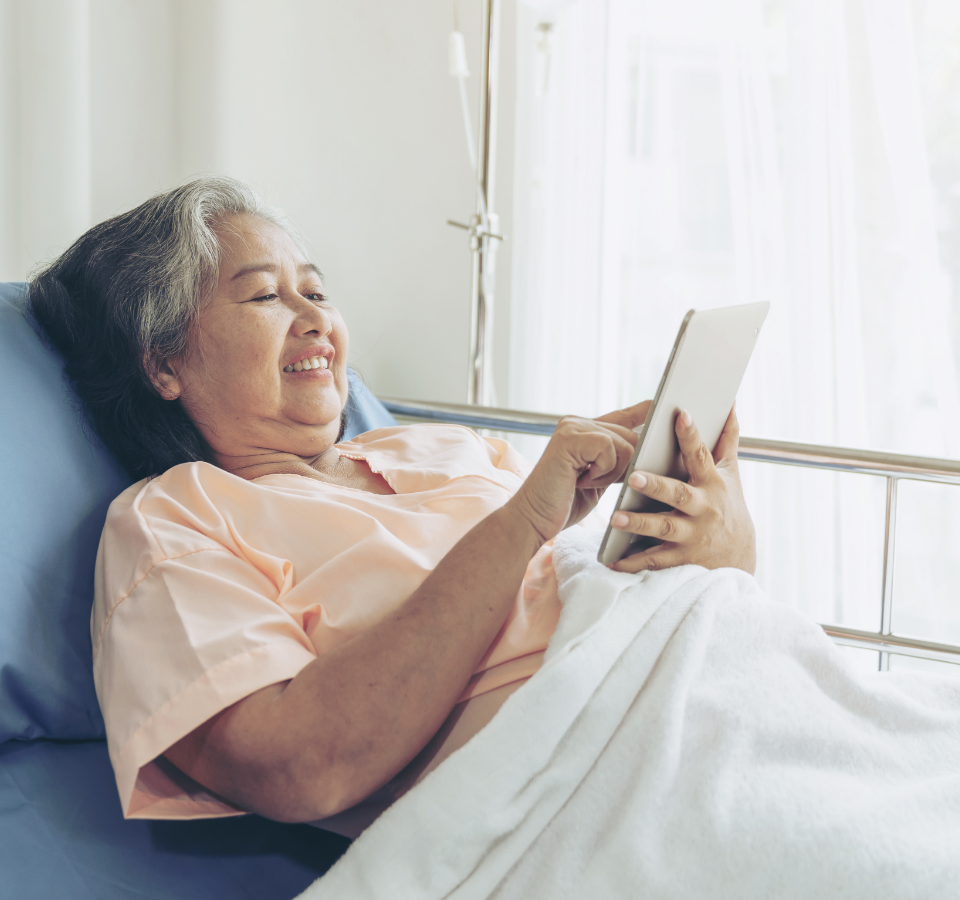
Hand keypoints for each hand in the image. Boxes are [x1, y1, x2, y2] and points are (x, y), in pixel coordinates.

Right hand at [507, 400, 650, 544]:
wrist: (534, 518)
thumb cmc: (564, 504)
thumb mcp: (599, 478)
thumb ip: (617, 460)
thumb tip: (647, 451)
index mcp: (584, 430)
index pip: (622, 416)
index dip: (643, 411)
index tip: (661, 402)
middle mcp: (577, 422)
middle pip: (632, 436)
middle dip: (624, 467)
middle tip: (591, 481)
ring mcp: (573, 427)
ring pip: (626, 445)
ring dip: (611, 473)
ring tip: (583, 481)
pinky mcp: (571, 438)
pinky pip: (610, 450)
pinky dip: (602, 472)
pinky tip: (579, 480)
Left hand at [609, 407, 755, 573]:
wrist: (739, 559)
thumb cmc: (728, 506)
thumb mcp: (731, 473)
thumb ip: (727, 438)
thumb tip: (730, 403)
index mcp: (711, 483)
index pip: (700, 455)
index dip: (691, 435)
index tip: (680, 414)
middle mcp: (702, 508)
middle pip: (678, 495)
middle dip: (656, 485)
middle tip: (633, 476)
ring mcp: (691, 536)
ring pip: (663, 529)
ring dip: (638, 524)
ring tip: (614, 519)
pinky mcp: (680, 560)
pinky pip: (654, 561)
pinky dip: (632, 563)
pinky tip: (611, 560)